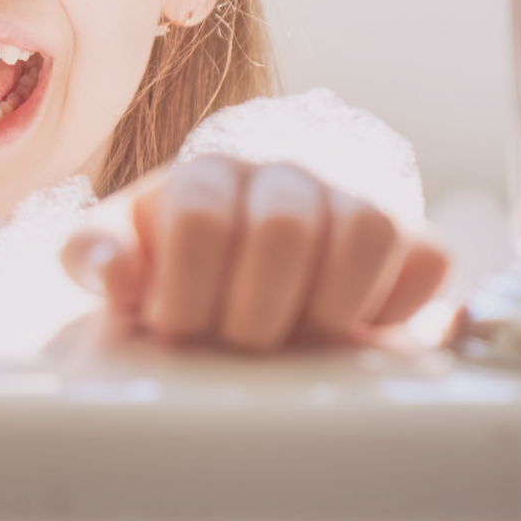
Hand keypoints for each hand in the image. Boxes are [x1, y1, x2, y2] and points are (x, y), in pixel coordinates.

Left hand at [60, 156, 449, 351]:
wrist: (236, 284)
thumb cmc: (170, 272)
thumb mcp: (118, 259)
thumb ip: (91, 254)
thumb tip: (112, 269)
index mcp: (207, 177)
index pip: (201, 216)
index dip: (186, 290)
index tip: (175, 330)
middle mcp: (283, 178)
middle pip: (285, 225)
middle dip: (255, 309)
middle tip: (239, 343)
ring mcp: (349, 203)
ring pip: (368, 226)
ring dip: (330, 303)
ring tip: (299, 340)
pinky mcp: (408, 242)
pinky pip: (429, 258)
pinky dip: (399, 301)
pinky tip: (357, 331)